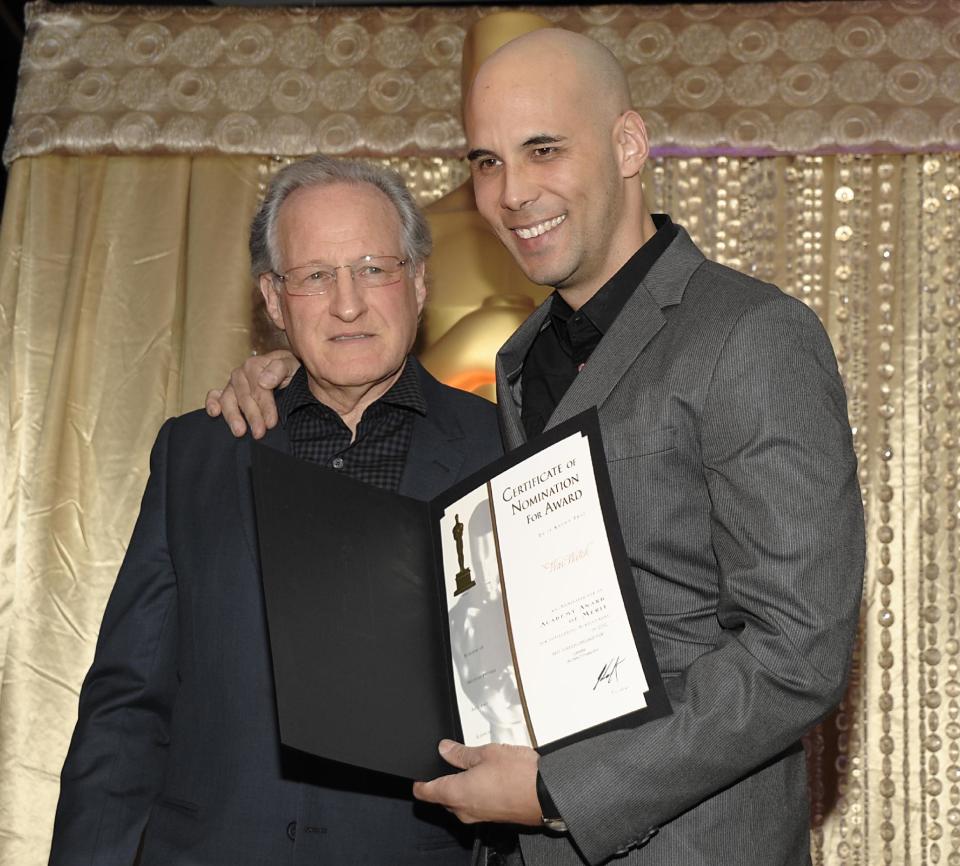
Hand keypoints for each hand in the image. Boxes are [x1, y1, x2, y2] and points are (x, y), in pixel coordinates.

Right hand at [204, 349, 299, 438]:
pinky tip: (214, 414)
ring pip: (228, 400)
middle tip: (259, 433)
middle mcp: (240, 374)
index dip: (265, 407)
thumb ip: (279, 369)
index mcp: (254, 365)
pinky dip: (211, 404)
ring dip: (233, 416)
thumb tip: (264, 381)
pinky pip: (214, 397)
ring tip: (239, 431)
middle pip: (244, 398)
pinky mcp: (226, 393)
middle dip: (252, 417)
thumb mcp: (291, 365)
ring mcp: (231, 384)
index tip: (271, 423)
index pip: (259, 389)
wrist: (286, 372)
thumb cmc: (288, 370)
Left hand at [412, 739, 541, 825]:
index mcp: (456, 793)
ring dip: (461, 786)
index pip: (425, 792)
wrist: (546, 794)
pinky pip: (476, 805)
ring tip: (472, 766)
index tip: (417, 776)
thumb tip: (444, 749)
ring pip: (460, 802)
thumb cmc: (519, 775)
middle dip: (442, 781)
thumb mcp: (485, 753)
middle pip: (442, 798)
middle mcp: (464, 809)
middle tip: (447, 761)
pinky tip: (488, 777)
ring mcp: (479, 816)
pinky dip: (476, 792)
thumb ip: (461, 752)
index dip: (419, 782)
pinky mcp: (493, 817)